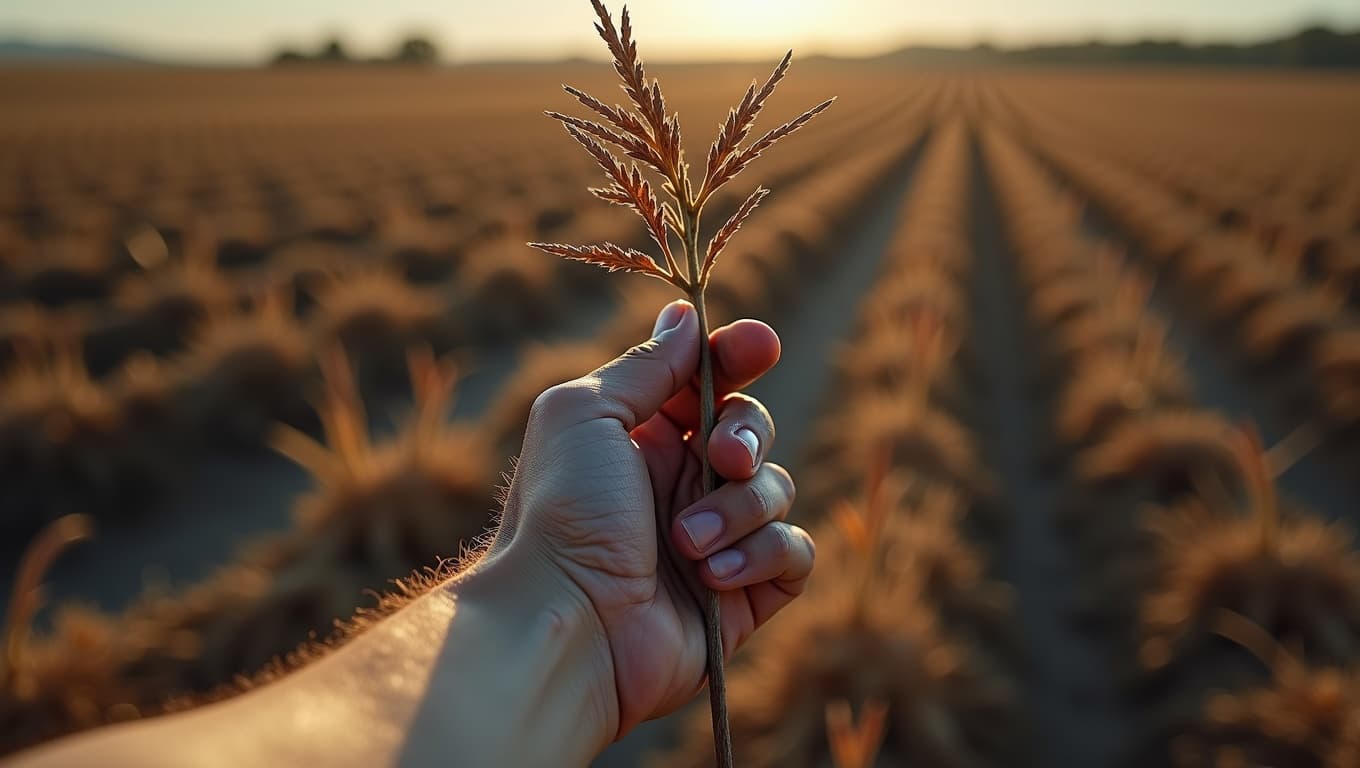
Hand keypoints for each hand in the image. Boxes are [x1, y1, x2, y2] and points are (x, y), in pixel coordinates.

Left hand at [492, 299, 813, 738]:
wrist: (565, 622)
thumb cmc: (562, 512)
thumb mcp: (586, 414)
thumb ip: (645, 366)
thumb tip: (686, 318)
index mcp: (641, 438)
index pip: (708, 383)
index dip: (737, 358)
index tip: (761, 345)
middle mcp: (679, 484)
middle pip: (752, 431)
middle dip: (748, 435)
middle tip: (722, 458)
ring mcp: (714, 539)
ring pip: (776, 491)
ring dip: (738, 510)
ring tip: (685, 543)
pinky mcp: (742, 595)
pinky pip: (792, 554)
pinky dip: (762, 555)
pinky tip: (713, 575)